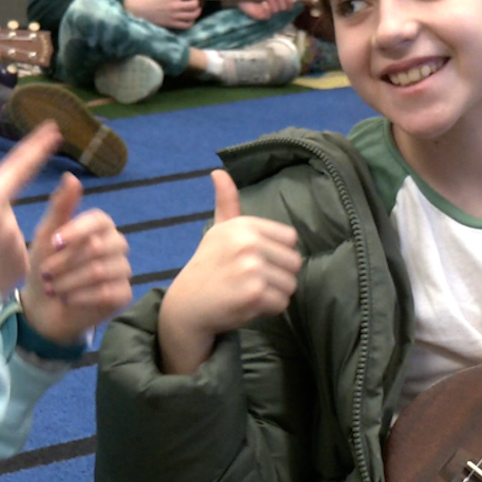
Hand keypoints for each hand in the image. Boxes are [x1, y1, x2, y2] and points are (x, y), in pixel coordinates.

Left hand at [20, 173, 132, 346]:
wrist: (44, 306)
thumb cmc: (45, 265)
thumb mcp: (46, 236)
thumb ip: (60, 207)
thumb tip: (71, 176)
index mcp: (101, 226)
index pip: (99, 220)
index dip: (76, 231)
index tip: (54, 243)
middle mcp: (117, 244)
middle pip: (97, 248)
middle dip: (66, 262)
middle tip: (45, 272)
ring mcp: (122, 270)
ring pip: (100, 272)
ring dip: (69, 281)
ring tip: (52, 287)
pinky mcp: (123, 294)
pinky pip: (107, 293)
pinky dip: (81, 297)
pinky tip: (66, 299)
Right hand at [124, 0, 200, 30]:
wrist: (140, 9)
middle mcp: (176, 6)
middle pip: (194, 4)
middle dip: (196, 1)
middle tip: (193, 0)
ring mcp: (174, 16)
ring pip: (192, 15)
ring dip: (197, 11)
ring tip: (196, 9)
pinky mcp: (172, 24)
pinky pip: (186, 25)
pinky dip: (191, 22)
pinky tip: (191, 18)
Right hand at [156, 170, 301, 374]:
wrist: (187, 305)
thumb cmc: (208, 266)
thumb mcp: (217, 231)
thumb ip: (227, 202)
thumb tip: (218, 171)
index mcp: (243, 225)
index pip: (290, 238)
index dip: (277, 254)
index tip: (255, 261)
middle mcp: (247, 242)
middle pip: (295, 262)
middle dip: (278, 276)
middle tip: (251, 281)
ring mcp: (251, 268)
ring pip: (290, 285)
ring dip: (274, 295)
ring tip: (249, 293)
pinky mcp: (254, 294)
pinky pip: (282, 303)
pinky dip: (269, 310)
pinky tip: (247, 305)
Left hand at [237, 0, 297, 20]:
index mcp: (278, 0)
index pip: (289, 5)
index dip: (290, 1)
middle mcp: (275, 7)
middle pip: (284, 7)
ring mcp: (268, 12)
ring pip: (276, 10)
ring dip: (272, 0)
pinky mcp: (261, 16)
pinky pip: (268, 15)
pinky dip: (267, 8)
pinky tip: (263, 3)